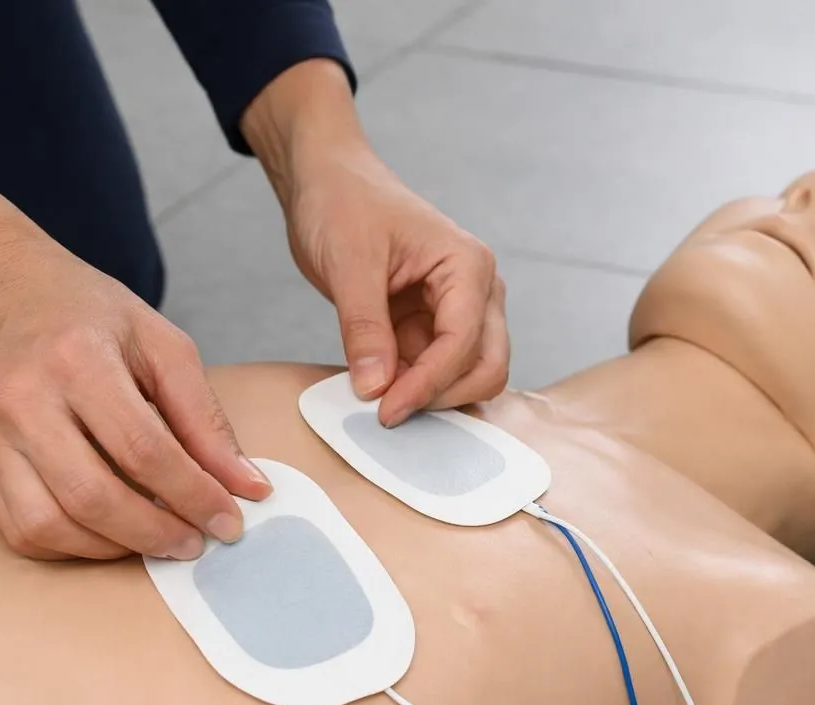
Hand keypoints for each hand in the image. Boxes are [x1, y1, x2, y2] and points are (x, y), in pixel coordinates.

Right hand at [0, 239, 271, 559]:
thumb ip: (205, 418)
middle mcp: (24, 403)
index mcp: (77, 361)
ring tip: (156, 540)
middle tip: (196, 543)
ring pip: (50, 525)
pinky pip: (20, 531)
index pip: (144, 451)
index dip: (194, 496)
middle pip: (94, 496)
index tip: (230, 522)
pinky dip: (71, 547)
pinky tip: (109, 534)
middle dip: (156, 534)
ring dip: (114, 549)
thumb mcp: (160, 344)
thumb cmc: (85, 315)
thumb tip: (247, 485)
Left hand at [244, 61, 509, 425]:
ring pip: (468, 375)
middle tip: (388, 413)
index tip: (386, 409)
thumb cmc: (343, 202)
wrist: (328, 182)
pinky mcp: (433, 325)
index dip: (428, 384)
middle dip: (442, 396)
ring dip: (430, 396)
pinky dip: (413, 387)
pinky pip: (436, 371)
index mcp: (467, 266)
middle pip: (486, 367)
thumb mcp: (348, 263)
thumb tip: (375, 387)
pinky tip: (379, 390)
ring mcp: (459, 310)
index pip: (464, 342)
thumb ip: (364, 327)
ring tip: (378, 399)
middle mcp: (476, 290)